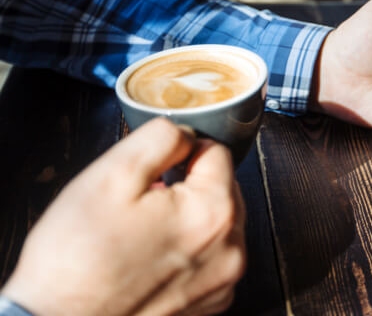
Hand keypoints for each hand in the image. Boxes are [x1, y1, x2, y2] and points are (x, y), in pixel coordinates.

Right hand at [1, 118, 245, 315]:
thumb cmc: (79, 258)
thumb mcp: (112, 175)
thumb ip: (161, 138)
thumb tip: (187, 134)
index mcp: (213, 212)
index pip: (217, 152)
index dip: (182, 152)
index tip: (156, 170)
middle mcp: (230, 249)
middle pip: (223, 187)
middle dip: (189, 184)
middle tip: (146, 200)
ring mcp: (222, 280)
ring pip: (219, 221)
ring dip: (192, 215)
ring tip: (147, 230)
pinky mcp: (210, 301)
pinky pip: (212, 255)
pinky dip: (191, 248)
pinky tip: (154, 255)